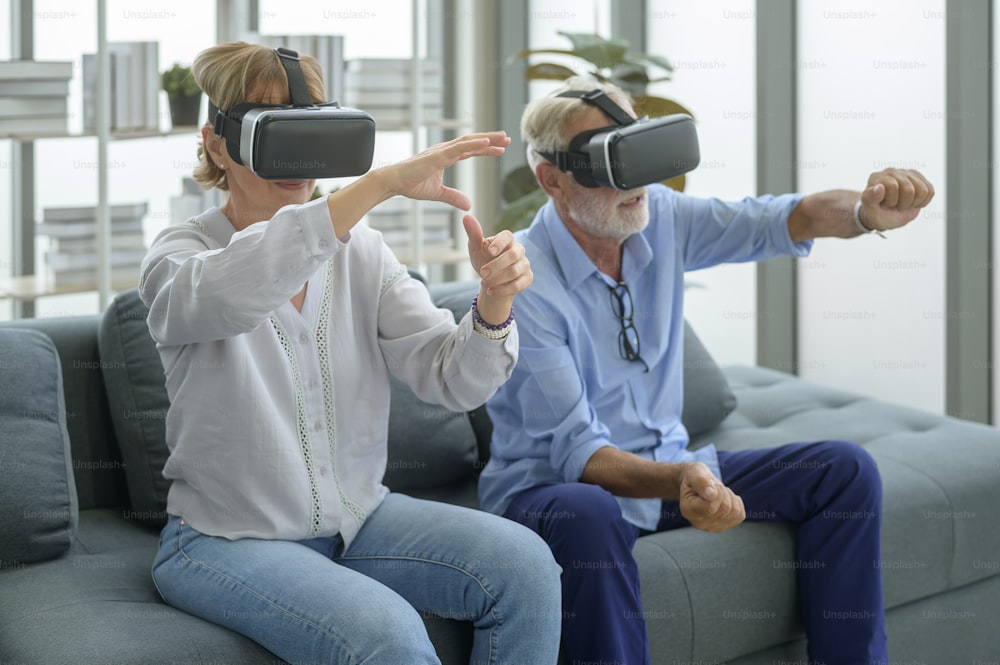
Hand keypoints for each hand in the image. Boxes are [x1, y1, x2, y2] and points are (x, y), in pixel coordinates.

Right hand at [378, 131, 510, 209]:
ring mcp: (442, 151)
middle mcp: (445, 150)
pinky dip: (474, 144)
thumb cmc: (411, 185)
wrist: (394, 182)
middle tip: (508, 139)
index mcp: (446, 156)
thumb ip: (454, 197)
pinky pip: (459, 148)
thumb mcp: (438, 193)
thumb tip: (469, 205)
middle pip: (473, 142)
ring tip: (503, 138)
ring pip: (469, 141)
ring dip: (487, 139)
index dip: (486, 149)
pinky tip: (487, 143)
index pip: (470, 150)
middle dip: (491, 140)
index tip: (501, 148)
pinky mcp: (437, 155)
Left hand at [463, 214, 531, 324]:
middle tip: (482, 273)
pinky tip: (491, 291)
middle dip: (497, 265)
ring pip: (515, 271)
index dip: (500, 243)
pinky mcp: (527, 278)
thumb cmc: (484, 259)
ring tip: (484, 284)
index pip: (507, 236)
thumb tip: (466, 216)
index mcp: (507, 239)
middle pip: (513, 255)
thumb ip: (473, 234)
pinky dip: (504, 289)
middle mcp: (519, 250)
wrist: (491, 280)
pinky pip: (519, 284)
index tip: (489, 251)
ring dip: (498, 279)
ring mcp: (525, 264)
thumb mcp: (476, 248)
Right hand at [678, 463, 744, 532]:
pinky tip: (724, 499)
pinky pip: (740, 515)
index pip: (711, 507)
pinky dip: (736, 504)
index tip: (709, 484)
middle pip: (725, 508)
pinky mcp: (724, 527)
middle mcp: (699, 523)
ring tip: (717, 493)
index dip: (716, 493)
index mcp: (688, 511)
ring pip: (734, 512)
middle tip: (713, 487)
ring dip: (729, 497)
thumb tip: (712, 495)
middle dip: (723, 492)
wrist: (694, 485)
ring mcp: (712, 527)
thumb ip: (701, 482)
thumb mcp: (695, 473)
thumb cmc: (694, 477)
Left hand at [858, 168, 934, 231]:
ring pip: (923, 190)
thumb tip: (880, 187)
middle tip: (894, 205)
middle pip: (909, 190)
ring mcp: (907, 174)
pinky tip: (912, 202)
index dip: (891, 201)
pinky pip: (930, 191)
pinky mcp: (919, 179)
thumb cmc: (875, 212)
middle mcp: (892, 172)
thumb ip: (870, 198)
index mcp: (877, 177)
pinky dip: (923, 201)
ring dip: (913, 202)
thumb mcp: (869, 209)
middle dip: (903, 204)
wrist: (883, 215)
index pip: (893, 186)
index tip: (884, 205)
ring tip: (903, 203)